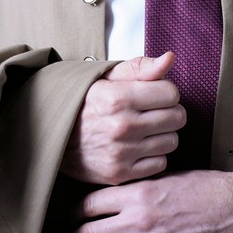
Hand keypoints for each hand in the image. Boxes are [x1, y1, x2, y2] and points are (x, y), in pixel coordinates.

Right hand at [61, 52, 184, 184]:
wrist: (56, 137)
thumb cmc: (87, 103)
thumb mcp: (108, 77)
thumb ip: (141, 67)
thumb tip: (170, 58)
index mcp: (119, 98)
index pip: (171, 93)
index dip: (165, 91)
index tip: (154, 94)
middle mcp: (122, 126)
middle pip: (177, 117)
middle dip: (169, 111)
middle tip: (153, 111)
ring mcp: (121, 153)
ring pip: (172, 141)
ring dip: (163, 134)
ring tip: (145, 129)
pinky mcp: (120, 174)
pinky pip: (160, 164)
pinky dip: (154, 156)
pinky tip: (139, 147)